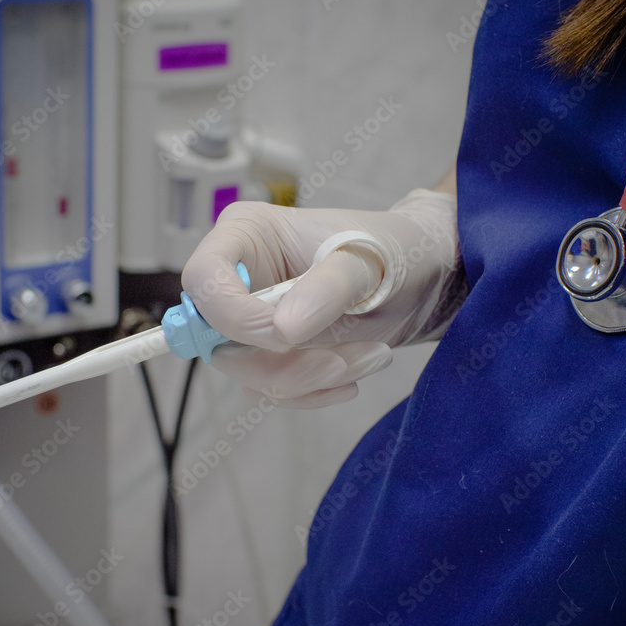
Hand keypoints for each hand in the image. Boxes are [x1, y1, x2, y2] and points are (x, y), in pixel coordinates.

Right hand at [181, 189, 465, 407]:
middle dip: (284, 362)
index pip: (202, 281)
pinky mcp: (270, 352)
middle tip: (344, 359)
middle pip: (218, 340)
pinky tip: (357, 369)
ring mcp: (251, 319)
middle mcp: (238, 277)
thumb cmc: (393, 250)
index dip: (232, 317)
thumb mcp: (368, 261)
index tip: (288, 336)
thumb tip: (283, 328)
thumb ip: (326, 289)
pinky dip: (316, 390)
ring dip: (311, 379)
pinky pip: (272, 390)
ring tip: (372, 356)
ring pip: (248, 374)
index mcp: (245, 235)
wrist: (422, 279)